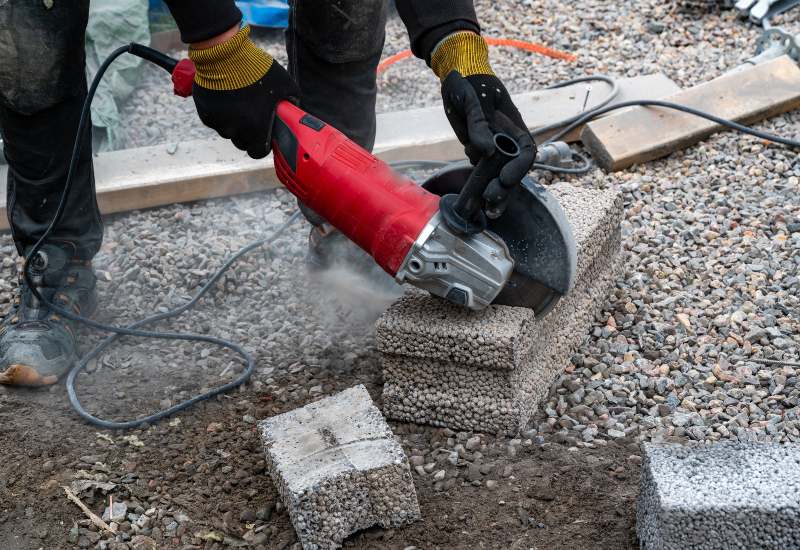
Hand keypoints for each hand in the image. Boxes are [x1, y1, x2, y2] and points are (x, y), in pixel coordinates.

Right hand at [189, 24, 298, 158]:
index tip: (263, 136)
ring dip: (233, 124)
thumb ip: (292, 102)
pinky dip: (219, 114)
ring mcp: (219, 123)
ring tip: (238, 104)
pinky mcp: (205, 114)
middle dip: (247, 134)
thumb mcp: (285, 84)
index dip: (261, 146)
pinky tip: (226, 97)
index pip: (258, 152)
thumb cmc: (258, 70)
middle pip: (242, 143)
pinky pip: (214, 120)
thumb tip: (295, 111)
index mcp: (255, 130)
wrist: (225, 54)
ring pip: (227, 132)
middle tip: (251, 117)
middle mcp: (235, 130)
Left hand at [433, 32, 534, 186]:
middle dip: (504, 188)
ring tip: (487, 212)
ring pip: (497, 175)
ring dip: (493, 193)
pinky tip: (471, 200)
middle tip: (491, 201)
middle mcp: (506, 138)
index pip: (525, 151)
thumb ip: (479, 124)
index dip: (519, 168)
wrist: (455, 77)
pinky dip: (478, 186)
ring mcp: (493, 145)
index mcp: (512, 124)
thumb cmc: (467, 82)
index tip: (505, 179)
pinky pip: (482, 172)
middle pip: (512, 169)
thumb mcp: (471, 99)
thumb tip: (487, 152)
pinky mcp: (479, 150)